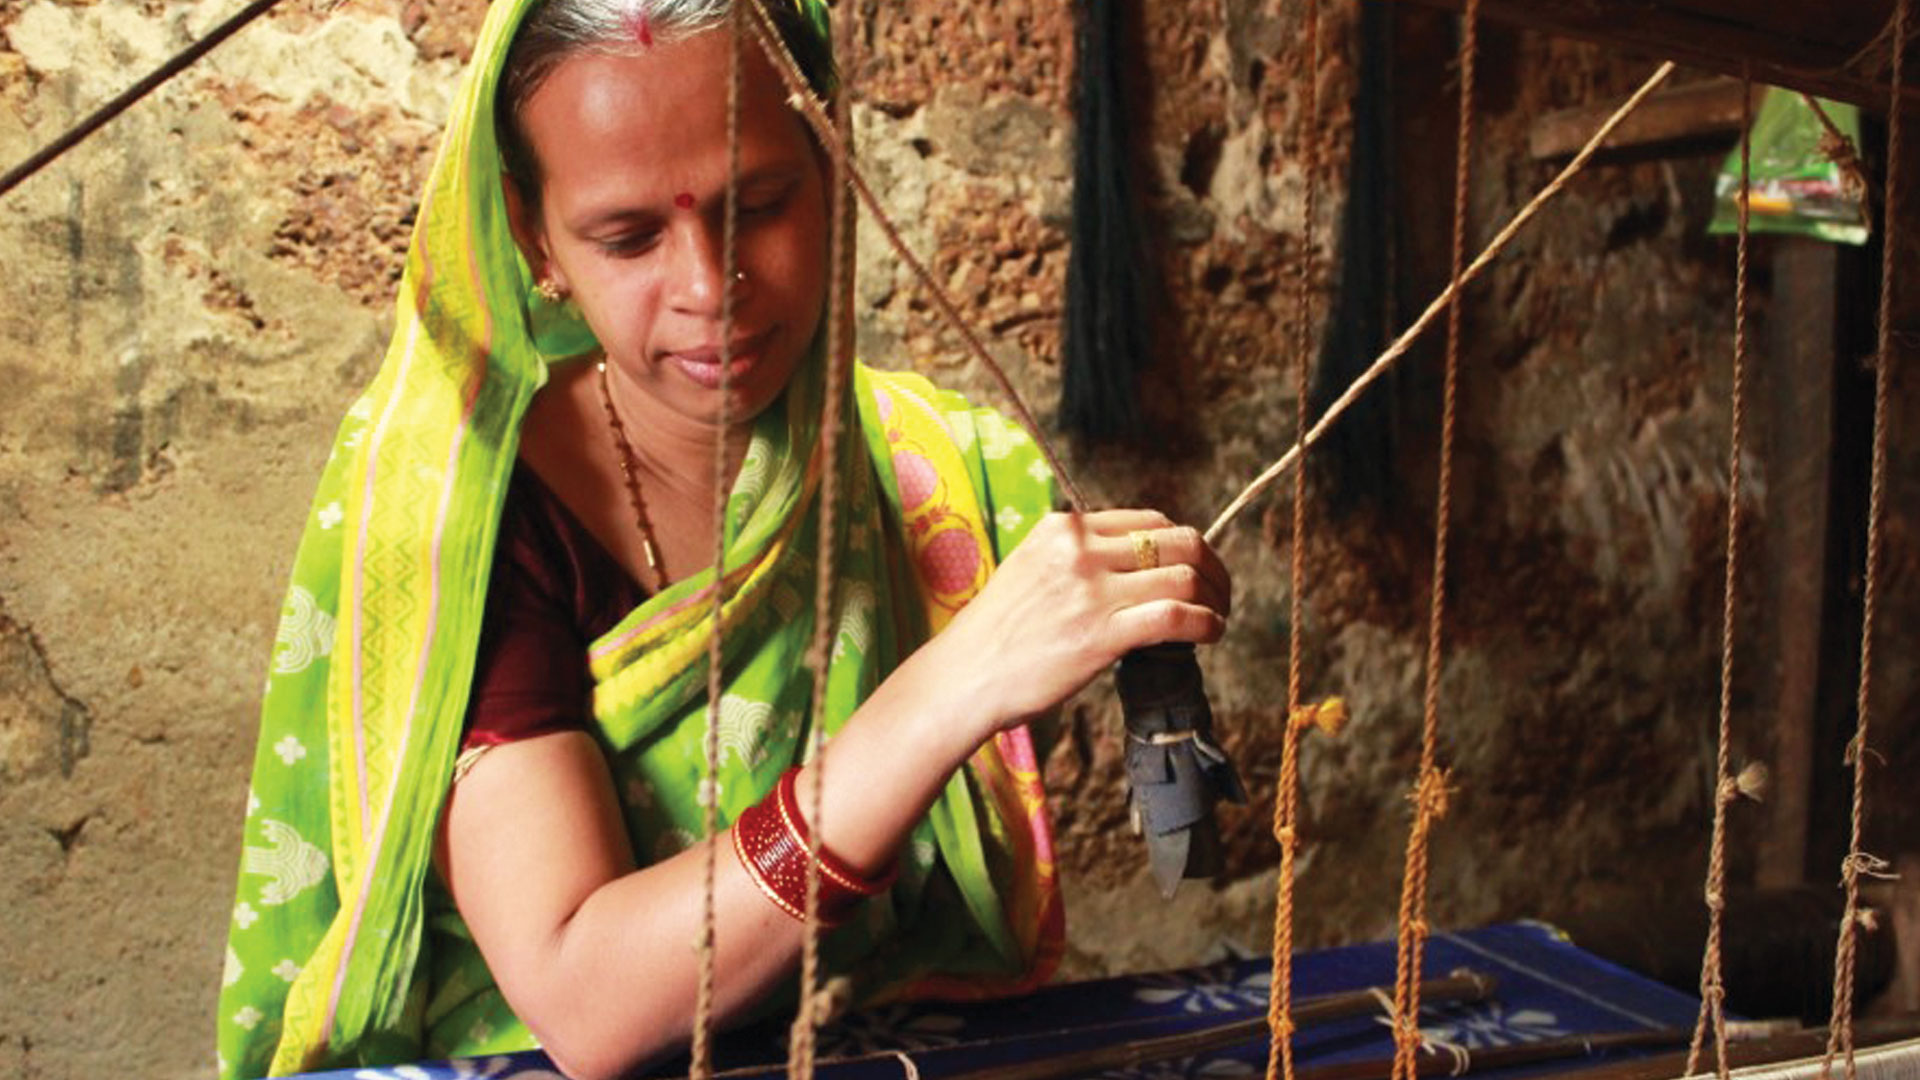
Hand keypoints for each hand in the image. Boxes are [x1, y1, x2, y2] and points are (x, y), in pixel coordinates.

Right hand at [925, 509, 1231, 733]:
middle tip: (1221, 593)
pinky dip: (1206, 622)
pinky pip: (1177, 616)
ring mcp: (1091, 590)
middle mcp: (1080, 550)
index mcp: (1064, 529)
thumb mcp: (1030, 569)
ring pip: (1185, 576)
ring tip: (1219, 617)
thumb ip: (1075, 558)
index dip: (1183, 544)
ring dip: (1216, 597)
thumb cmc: (996, 634)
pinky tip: (1210, 633)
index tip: (1195, 569)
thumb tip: (1132, 566)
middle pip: (1178, 540)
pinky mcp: (1102, 634)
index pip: (1150, 521)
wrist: (964, 677)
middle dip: (1212, 566)